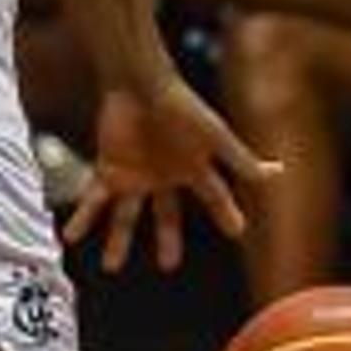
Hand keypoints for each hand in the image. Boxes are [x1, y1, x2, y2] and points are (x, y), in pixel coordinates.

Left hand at [62, 67, 278, 273]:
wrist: (139, 85)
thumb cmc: (180, 107)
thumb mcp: (213, 138)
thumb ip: (241, 161)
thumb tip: (278, 174)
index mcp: (192, 168)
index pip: (215, 198)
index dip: (227, 215)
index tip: (238, 231)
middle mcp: (163, 176)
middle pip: (166, 216)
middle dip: (167, 240)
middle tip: (167, 265)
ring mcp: (135, 175)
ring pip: (126, 216)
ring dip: (118, 241)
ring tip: (111, 266)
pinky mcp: (109, 169)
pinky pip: (94, 200)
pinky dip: (83, 218)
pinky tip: (71, 236)